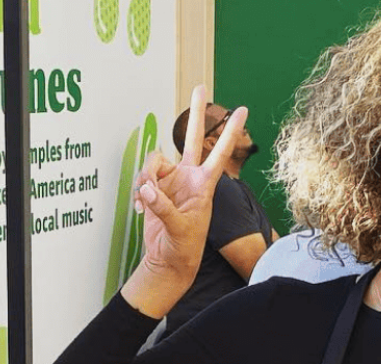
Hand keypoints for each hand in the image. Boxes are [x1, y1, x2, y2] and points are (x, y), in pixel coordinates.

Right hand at [120, 85, 249, 317]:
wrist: (167, 261)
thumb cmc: (183, 248)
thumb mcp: (179, 228)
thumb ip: (162, 207)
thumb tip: (147, 189)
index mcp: (204, 185)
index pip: (220, 152)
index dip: (230, 132)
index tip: (242, 109)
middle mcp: (188, 177)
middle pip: (192, 137)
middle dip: (196, 112)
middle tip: (200, 86)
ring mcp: (171, 181)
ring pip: (154, 161)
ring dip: (145, 177)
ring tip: (145, 201)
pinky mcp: (154, 189)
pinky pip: (142, 177)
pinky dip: (139, 191)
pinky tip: (141, 208)